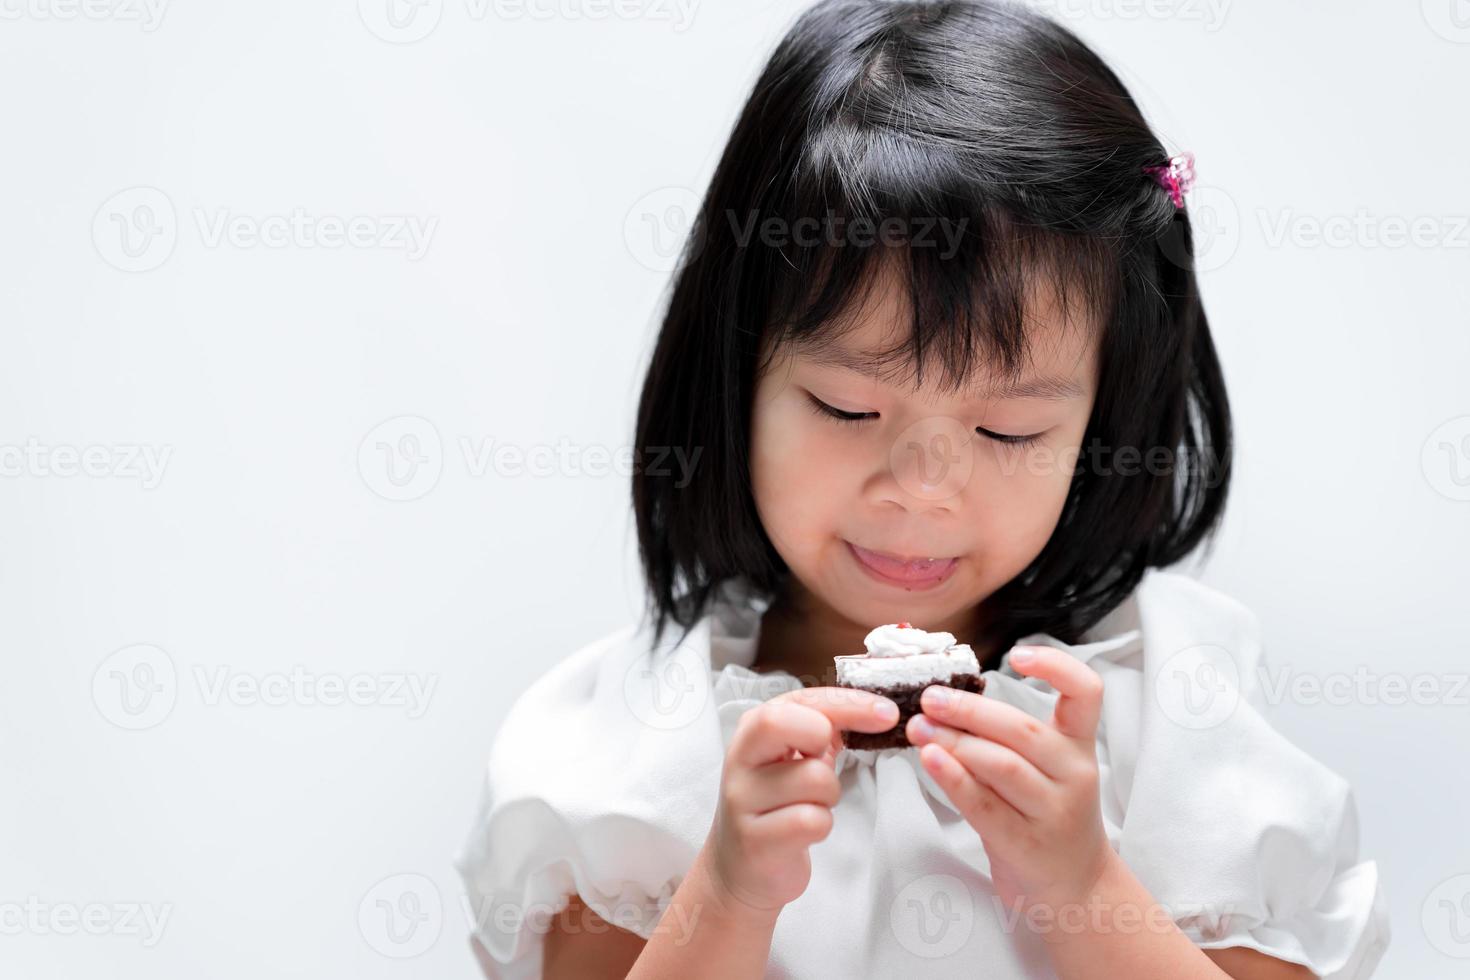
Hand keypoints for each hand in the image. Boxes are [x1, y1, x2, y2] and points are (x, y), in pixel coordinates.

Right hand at [699, 686, 898, 921]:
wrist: (741, 870)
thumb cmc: (776, 805)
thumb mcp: (793, 758)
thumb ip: (820, 730)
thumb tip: (872, 711)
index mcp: (752, 731)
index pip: (800, 700)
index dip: (847, 703)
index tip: (886, 713)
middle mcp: (740, 760)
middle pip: (781, 722)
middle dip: (822, 740)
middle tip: (823, 761)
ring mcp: (743, 800)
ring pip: (814, 778)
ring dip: (829, 794)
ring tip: (810, 804)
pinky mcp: (755, 841)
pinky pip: (812, 821)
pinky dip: (822, 825)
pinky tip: (804, 831)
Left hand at [905, 645, 1113, 915]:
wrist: (1076, 887)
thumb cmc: (1046, 815)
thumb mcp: (1043, 770)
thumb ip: (1007, 737)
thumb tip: (946, 699)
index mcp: (1078, 745)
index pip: (1086, 692)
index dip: (1056, 666)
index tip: (1016, 654)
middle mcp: (1073, 773)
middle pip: (1023, 730)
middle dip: (970, 709)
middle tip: (930, 697)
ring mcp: (1053, 811)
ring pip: (1001, 765)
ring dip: (954, 741)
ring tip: (918, 726)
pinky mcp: (1026, 844)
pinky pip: (984, 805)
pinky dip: (952, 779)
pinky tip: (928, 759)